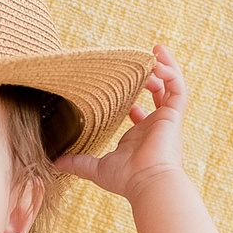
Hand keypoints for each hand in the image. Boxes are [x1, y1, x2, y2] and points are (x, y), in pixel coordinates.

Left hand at [54, 45, 188, 198]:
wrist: (146, 182)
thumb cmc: (126, 179)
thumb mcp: (96, 168)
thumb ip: (78, 163)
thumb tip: (54, 163)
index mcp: (141, 137)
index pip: (143, 115)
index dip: (136, 102)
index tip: (125, 94)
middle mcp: (157, 127)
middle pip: (160, 96)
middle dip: (153, 77)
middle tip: (144, 60)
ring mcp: (167, 120)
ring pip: (172, 87)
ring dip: (165, 68)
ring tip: (154, 50)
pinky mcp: (174, 116)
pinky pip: (178, 88)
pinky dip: (171, 72)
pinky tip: (158, 62)